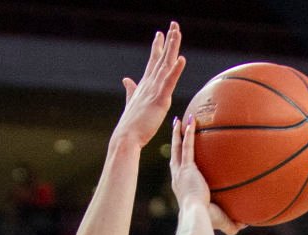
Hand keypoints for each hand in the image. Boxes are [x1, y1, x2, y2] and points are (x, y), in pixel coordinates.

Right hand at [113, 22, 185, 146]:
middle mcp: (149, 84)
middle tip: (173, 24)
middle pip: (161, 58)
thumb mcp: (132, 102)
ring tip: (176, 33)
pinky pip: (169, 82)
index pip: (153, 62)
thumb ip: (131, 90)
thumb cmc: (131, 124)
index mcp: (145, 85)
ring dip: (172, 48)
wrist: (126, 137)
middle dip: (168, 40)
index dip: (158, 47)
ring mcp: (154, 90)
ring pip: (165, 65)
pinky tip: (181, 58)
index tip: (161, 33)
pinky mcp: (160, 100)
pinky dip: (176, 70)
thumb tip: (126, 80)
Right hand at [169, 115, 243, 234]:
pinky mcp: (187, 168)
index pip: (180, 172)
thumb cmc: (206, 221)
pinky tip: (191, 121)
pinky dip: (188, 133)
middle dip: (174, 143)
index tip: (182, 157)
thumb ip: (233, 222)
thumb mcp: (221, 221)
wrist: (197, 216)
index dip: (179, 163)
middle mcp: (178, 178)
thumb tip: (246, 223)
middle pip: (174, 156)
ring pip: (177, 148)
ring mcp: (180, 171)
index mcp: (182, 188)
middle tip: (175, 131)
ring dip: (177, 133)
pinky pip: (187, 146)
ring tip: (179, 121)